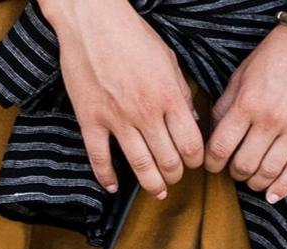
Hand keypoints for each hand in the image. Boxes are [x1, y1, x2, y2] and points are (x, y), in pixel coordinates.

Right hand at [41, 0, 203, 198]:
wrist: (91, 19)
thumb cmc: (132, 36)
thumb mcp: (168, 60)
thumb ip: (181, 94)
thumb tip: (193, 123)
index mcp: (167, 97)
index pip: (191, 144)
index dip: (196, 161)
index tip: (193, 163)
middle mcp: (145, 112)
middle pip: (168, 161)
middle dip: (176, 175)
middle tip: (175, 177)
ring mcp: (116, 119)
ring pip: (139, 166)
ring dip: (151, 184)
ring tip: (157, 191)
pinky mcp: (90, 120)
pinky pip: (99, 158)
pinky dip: (106, 177)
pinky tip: (113, 187)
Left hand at [205, 3, 286, 202]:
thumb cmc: (276, 56)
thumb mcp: (241, 75)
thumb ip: (225, 106)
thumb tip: (212, 135)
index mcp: (247, 104)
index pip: (220, 148)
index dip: (211, 163)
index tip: (212, 165)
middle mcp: (269, 120)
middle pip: (243, 166)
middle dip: (233, 174)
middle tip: (233, 170)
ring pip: (268, 173)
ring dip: (254, 183)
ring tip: (251, 180)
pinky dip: (282, 188)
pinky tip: (272, 195)